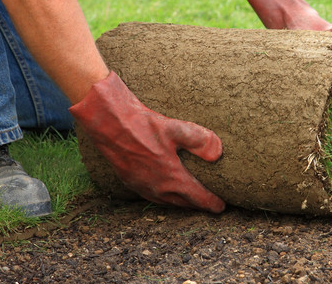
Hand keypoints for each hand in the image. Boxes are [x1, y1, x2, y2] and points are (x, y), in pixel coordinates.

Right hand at [70, 72, 224, 212]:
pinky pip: (153, 197)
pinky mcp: (130, 182)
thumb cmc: (143, 125)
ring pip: (167, 202)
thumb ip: (200, 140)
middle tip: (210, 205)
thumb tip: (218, 153)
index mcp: (171, 178)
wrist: (110, 125)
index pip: (197, 197)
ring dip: (181, 203)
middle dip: (198, 205)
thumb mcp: (176, 128)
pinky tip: (166, 191)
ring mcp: (143, 187)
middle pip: (183, 203)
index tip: (221, 206)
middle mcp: (157, 188)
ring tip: (191, 200)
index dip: (211, 203)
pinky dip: (165, 198)